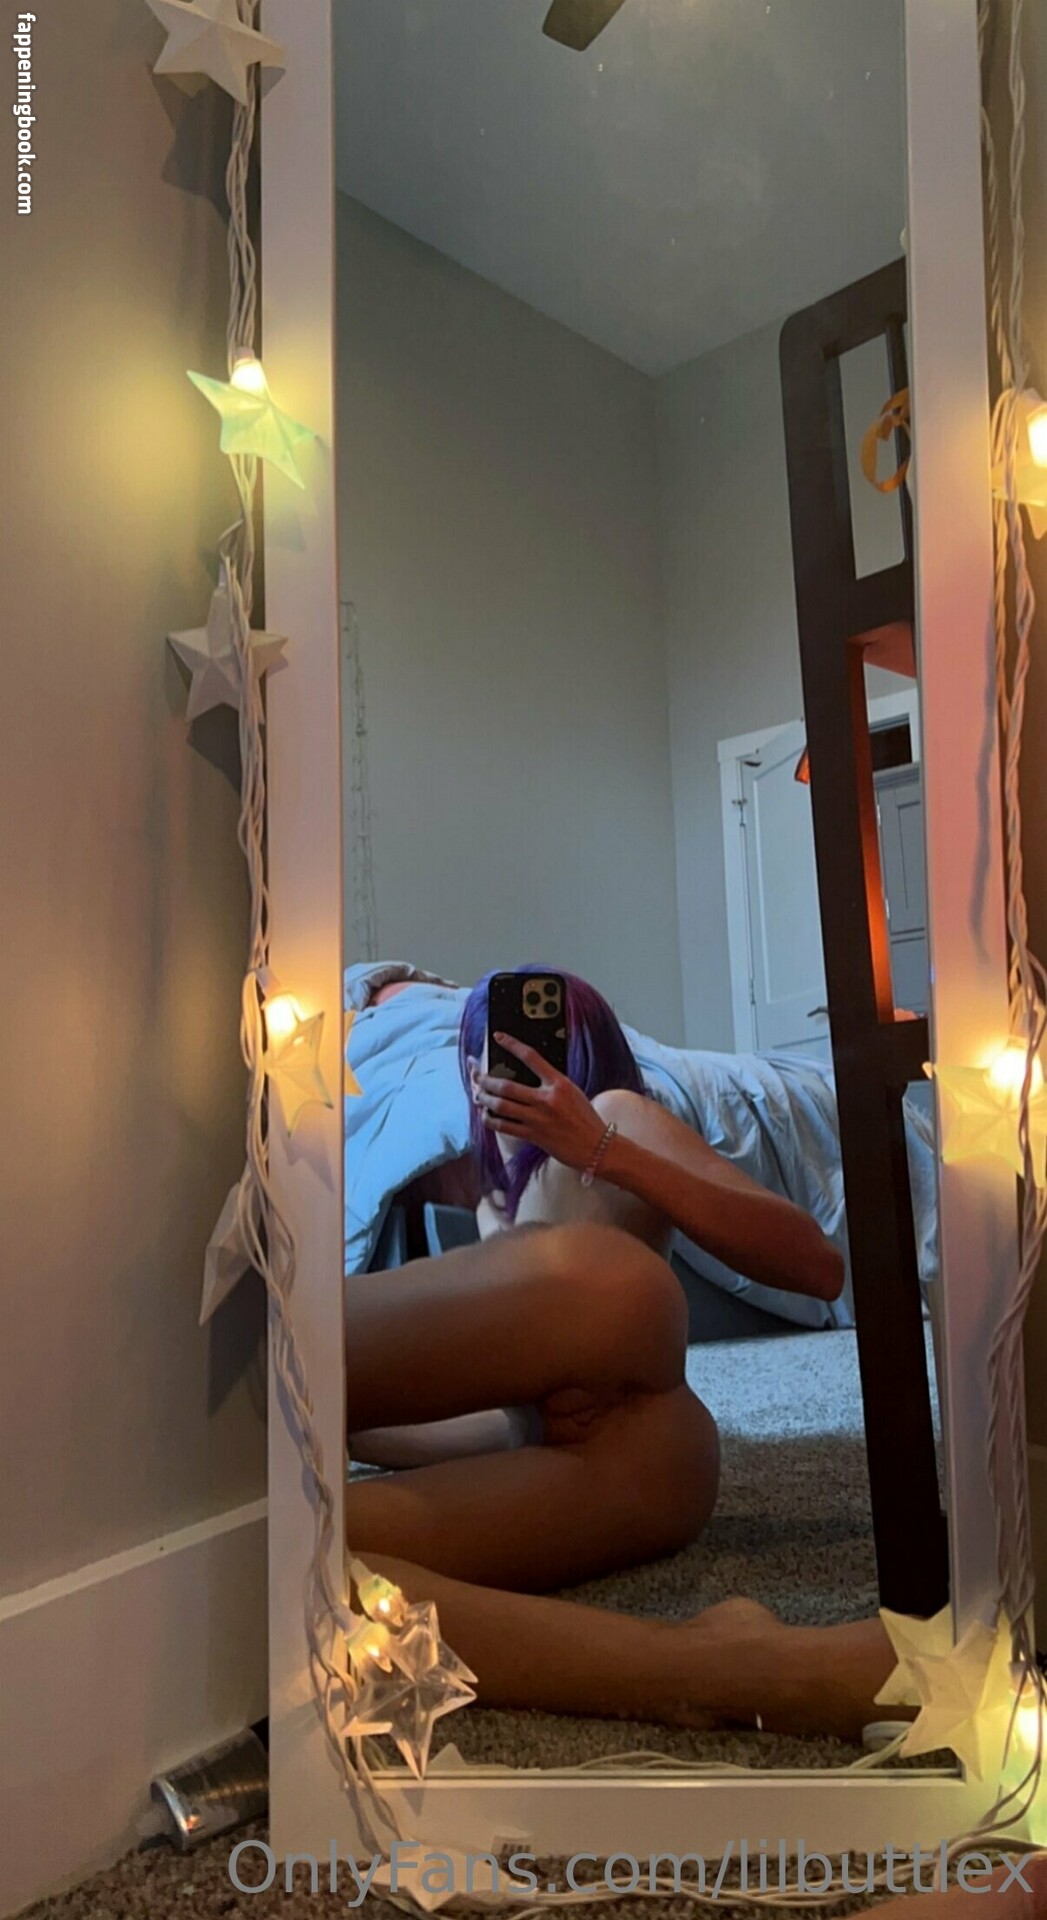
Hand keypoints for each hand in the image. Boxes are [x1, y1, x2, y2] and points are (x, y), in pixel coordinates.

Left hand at [472, 1033, 607, 1170]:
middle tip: (476, 1075)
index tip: (498, 1036)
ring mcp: (538, 1118)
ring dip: (484, 1099)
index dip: (512, 1044)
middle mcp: (546, 1099)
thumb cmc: (585, 1119)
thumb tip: (525, 1077)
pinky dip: (490, 1120)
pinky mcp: (533, 1136)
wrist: (596, 1147)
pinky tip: (486, 1116)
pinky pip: (504, 1126)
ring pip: (501, 1105)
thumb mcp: (572, 1092)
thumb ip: (551, 1083)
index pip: (531, 1057)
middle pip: (506, 1085)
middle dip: (485, 1080)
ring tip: (477, 1095)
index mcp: (559, 1083)